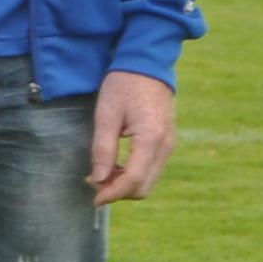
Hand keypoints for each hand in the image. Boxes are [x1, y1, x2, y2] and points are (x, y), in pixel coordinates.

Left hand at [88, 72, 176, 207]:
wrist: (147, 64)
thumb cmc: (123, 85)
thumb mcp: (106, 115)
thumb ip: (103, 149)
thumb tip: (99, 180)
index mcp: (151, 138)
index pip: (133, 180)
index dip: (111, 194)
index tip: (93, 197)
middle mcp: (165, 145)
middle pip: (143, 187)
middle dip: (118, 192)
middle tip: (93, 181)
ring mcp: (169, 144)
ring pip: (148, 181)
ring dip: (125, 184)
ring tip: (101, 172)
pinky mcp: (167, 142)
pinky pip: (152, 169)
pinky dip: (133, 175)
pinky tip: (116, 165)